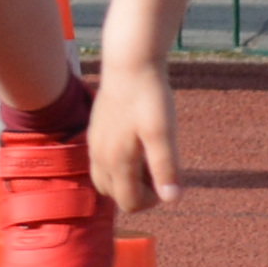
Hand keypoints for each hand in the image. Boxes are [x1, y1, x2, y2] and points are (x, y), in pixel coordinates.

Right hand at [88, 59, 181, 215]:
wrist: (130, 63)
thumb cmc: (149, 97)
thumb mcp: (163, 133)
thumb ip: (165, 168)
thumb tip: (171, 200)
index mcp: (116, 161)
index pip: (129, 203)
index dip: (153, 200)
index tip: (169, 177)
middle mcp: (100, 157)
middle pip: (116, 196)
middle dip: (139, 191)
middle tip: (158, 165)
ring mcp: (95, 144)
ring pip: (106, 180)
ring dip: (127, 179)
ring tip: (147, 156)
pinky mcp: (96, 132)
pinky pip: (102, 163)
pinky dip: (119, 165)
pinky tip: (135, 142)